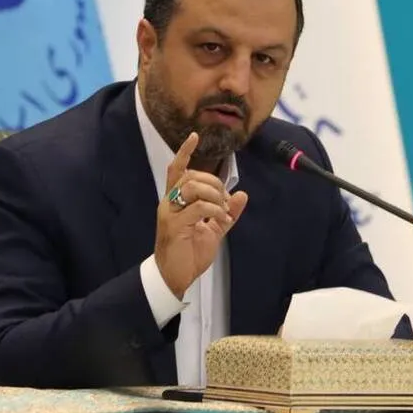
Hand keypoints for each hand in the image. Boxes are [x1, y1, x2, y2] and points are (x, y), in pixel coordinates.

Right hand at [155, 132, 248, 298]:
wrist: (176, 276)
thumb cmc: (189, 253)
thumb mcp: (214, 230)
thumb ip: (227, 213)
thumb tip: (242, 195)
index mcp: (176, 201)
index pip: (177, 170)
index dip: (185, 152)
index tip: (194, 136)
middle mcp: (169, 203)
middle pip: (190, 176)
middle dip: (214, 182)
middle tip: (225, 201)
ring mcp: (169, 213)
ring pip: (192, 187)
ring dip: (214, 195)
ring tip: (222, 210)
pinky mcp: (173, 226)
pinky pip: (197, 208)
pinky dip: (214, 210)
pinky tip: (219, 220)